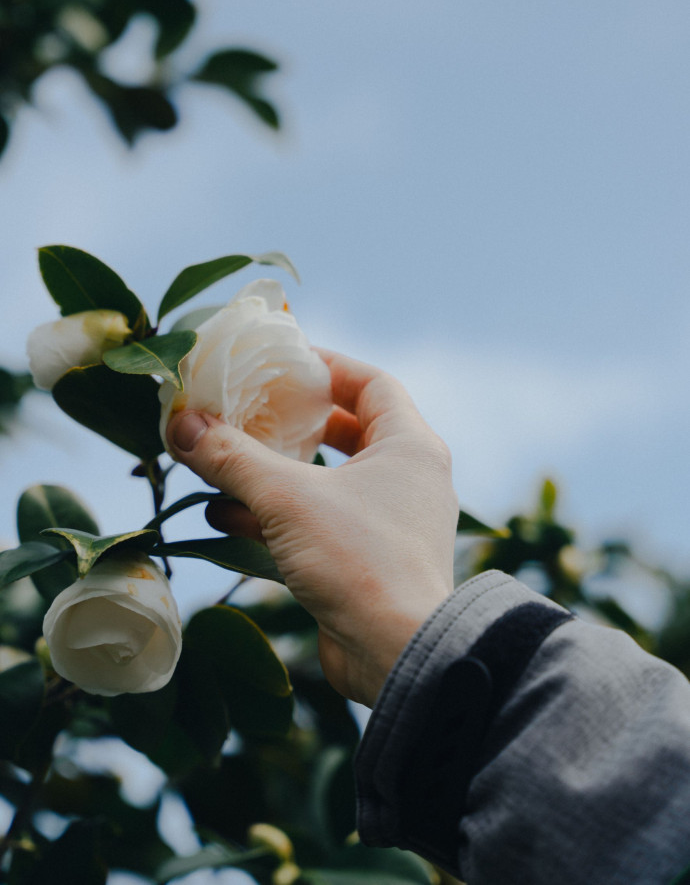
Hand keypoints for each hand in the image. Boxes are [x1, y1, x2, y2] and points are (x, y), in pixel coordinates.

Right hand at [167, 349, 457, 706]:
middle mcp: (408, 479)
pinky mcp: (370, 562)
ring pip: (328, 483)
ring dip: (275, 474)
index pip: (371, 383)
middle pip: (349, 432)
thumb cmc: (359, 560)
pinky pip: (321, 524)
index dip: (327, 367)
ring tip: (222, 465)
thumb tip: (180, 424)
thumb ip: (233, 457)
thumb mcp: (287, 498)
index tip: (283, 363)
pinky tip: (225, 517)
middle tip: (252, 412)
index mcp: (410, 446)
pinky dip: (278, 517)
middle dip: (296, 424)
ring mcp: (390, 523)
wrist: (398, 654)